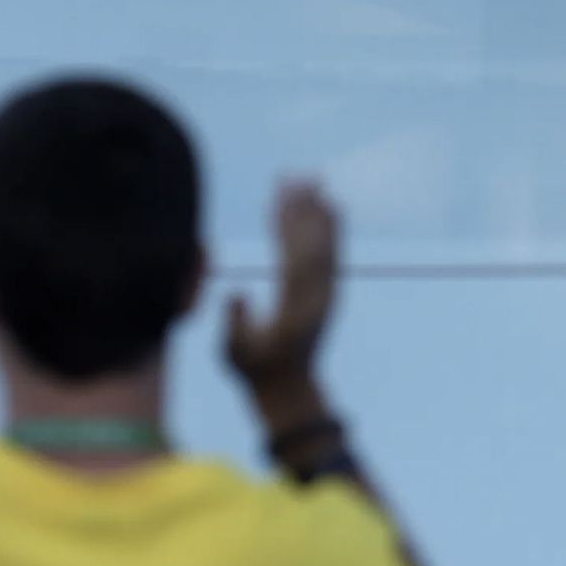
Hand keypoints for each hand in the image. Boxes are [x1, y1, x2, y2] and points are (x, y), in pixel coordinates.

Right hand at [226, 181, 337, 391]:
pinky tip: (330, 205)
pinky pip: (331, 256)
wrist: (289, 390)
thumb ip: (235, 323)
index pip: (292, 260)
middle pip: (311, 246)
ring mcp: (326, 296)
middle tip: (296, 175)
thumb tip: (236, 292)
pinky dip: (330, 229)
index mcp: (294, 311)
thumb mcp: (235, 353)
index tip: (280, 197)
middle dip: (303, 209)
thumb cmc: (255, 371)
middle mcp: (317, 299)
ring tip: (312, 179)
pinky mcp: (328, 294)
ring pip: (325, 248)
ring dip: (318, 213)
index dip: (287, 227)